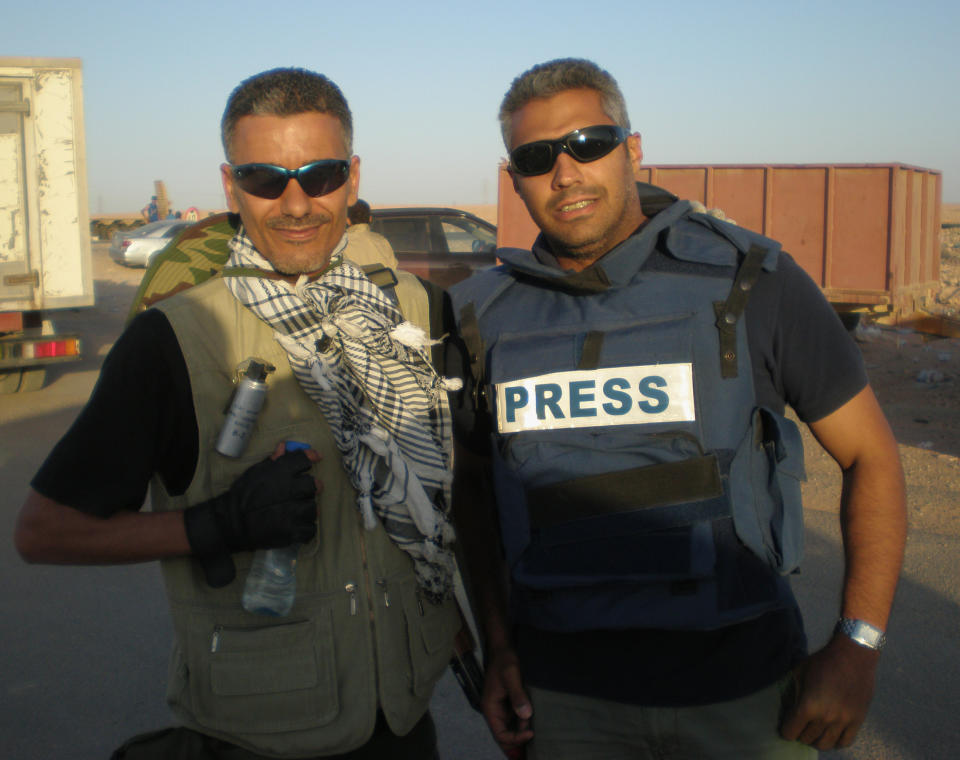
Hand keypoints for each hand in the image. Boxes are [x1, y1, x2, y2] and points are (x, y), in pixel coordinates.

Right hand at [184, 448, 319, 557]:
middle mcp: (290, 490)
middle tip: (304, 492)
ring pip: (313, 508)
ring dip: (307, 509)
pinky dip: (306, 528)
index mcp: (280, 473)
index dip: (310, 457)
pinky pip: (310, 529)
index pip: (303, 460)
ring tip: (297, 511)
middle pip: (313, 485)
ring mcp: (293, 512)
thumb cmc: (242, 496)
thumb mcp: (254, 473)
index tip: (316, 458)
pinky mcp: (292, 532)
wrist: (231, 523)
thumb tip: (284, 446)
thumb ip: (272, 461)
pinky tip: (297, 526)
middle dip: (311, 487)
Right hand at [482, 645, 532, 756]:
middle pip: (505, 735)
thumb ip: (517, 695)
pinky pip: (515, 719)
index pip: (500, 734)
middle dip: (518, 738)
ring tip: (536, 724)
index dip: (514, 738)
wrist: (503, 649)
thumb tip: (525, 715)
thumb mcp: (511, 675)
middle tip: (534, 735)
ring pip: (511, 728)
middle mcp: (494, 710)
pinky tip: (534, 718)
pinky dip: (524, 721)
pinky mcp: (508, 703)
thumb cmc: (505, 660)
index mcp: (490, 707)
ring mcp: (501, 708)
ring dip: (522, 729)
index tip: (530, 732)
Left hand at [780, 633, 879, 749]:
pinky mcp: (858, 721)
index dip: (786, 729)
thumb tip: (788, 709)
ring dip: (816, 740)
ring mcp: (843, 722)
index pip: (790, 732)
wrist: (853, 656)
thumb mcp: (799, 673)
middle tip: (800, 726)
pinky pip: (845, 742)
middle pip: (807, 738)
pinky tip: (831, 733)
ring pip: (825, 744)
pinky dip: (836, 742)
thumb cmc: (822, 661)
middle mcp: (825, 718)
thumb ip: (793, 693)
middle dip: (800, 733)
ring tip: (814, 731)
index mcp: (808, 706)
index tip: (787, 725)